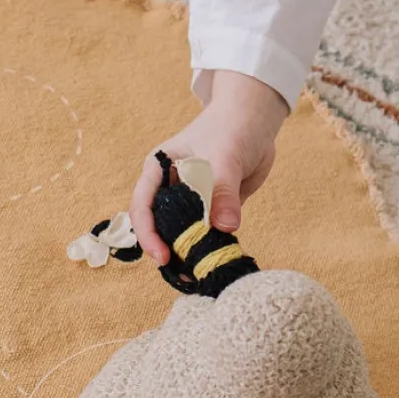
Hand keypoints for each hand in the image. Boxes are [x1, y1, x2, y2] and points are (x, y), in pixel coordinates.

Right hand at [130, 71, 289, 263]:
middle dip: (169, 251)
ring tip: (199, 276)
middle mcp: (170, 188)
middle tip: (184, 275)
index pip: (142, 206)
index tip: (163, 256)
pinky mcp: (214, 210)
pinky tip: (217, 264)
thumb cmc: (230, 128)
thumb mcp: (224, 156)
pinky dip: (211, 250)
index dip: (148, 233)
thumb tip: (225, 227)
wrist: (256, 120)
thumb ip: (222, 191)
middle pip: (160, 226)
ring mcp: (192, 201)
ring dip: (190, 255)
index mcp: (158, 170)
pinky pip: (208, 234)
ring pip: (183, 234)